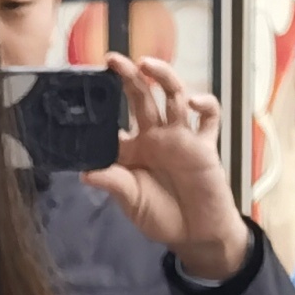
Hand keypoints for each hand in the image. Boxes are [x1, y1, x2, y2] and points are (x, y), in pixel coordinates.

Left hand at [83, 56, 255, 282]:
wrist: (196, 234)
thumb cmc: (162, 216)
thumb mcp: (131, 202)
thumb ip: (114, 184)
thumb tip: (86, 173)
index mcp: (133, 149)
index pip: (115, 119)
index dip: (103, 105)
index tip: (87, 87)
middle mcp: (155, 136)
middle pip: (142, 97)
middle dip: (128, 76)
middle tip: (112, 59)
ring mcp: (181, 137)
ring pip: (173, 96)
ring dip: (161, 76)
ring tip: (146, 63)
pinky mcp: (204, 144)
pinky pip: (208, 118)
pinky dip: (204, 104)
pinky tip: (193, 102)